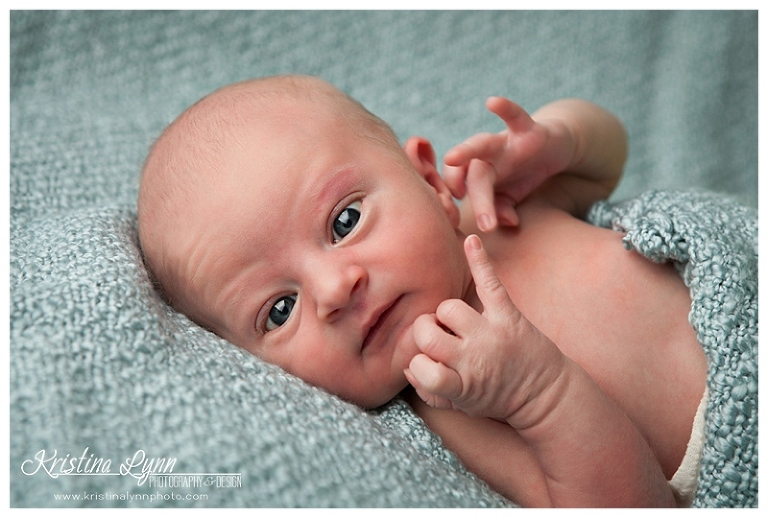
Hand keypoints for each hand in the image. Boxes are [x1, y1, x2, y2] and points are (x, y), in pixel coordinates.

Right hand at [405, 235, 563, 422]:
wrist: (545, 394)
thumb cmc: (495, 398)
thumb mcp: (460, 406)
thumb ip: (428, 390)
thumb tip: (407, 365)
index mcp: (461, 386)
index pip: (421, 369)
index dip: (418, 365)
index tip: (428, 367)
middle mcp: (475, 358)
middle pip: (428, 333)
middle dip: (424, 332)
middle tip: (439, 339)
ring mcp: (491, 333)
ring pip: (448, 308)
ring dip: (446, 314)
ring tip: (458, 325)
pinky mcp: (508, 315)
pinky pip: (489, 283)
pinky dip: (479, 261)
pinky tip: (471, 241)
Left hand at [443, 97, 576, 231]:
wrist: (552, 149)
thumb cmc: (522, 175)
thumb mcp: (512, 198)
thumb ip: (503, 210)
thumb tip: (502, 223)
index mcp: (476, 175)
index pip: (457, 189)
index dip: (452, 204)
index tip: (452, 221)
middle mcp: (484, 157)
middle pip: (467, 173)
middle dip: (461, 188)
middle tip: (455, 204)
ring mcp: (503, 142)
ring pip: (480, 145)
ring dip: (465, 151)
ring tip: (451, 158)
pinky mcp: (526, 129)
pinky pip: (514, 116)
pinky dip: (505, 108)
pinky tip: (492, 102)